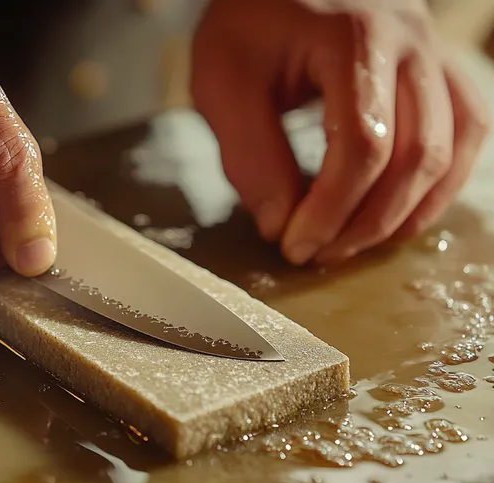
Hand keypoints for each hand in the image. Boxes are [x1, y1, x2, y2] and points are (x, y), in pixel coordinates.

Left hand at [191, 0, 490, 264]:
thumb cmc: (248, 22)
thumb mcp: (223, 80)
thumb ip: (249, 152)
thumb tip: (281, 224)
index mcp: (355, 37)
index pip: (362, 146)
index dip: (330, 211)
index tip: (292, 245)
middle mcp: (411, 41)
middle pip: (416, 155)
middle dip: (367, 221)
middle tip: (319, 253)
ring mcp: (434, 51)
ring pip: (453, 148)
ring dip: (408, 210)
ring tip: (355, 242)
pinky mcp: (438, 66)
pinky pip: (466, 130)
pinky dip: (439, 181)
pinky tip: (399, 210)